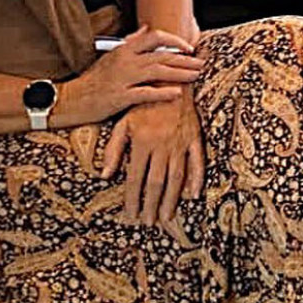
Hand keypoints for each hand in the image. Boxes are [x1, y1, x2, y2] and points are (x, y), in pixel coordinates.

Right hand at [64, 26, 201, 124]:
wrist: (69, 99)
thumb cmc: (93, 79)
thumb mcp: (110, 56)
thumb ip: (130, 42)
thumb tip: (146, 28)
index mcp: (124, 50)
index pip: (154, 37)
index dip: (174, 41)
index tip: (189, 48)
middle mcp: (125, 61)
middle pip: (161, 55)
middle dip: (185, 60)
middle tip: (202, 64)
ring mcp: (122, 78)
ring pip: (157, 71)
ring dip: (180, 73)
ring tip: (196, 76)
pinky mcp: (119, 97)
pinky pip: (145, 93)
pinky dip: (162, 92)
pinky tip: (177, 93)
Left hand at [101, 91, 203, 226]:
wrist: (170, 79)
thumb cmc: (143, 101)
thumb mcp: (122, 122)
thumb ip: (113, 150)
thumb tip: (104, 175)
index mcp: (142, 143)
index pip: (135, 179)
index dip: (132, 200)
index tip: (129, 216)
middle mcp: (162, 146)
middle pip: (157, 183)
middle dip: (152, 205)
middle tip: (149, 223)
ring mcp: (180, 143)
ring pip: (176, 177)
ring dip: (172, 199)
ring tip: (167, 217)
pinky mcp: (194, 138)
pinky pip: (197, 161)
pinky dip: (196, 178)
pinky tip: (193, 195)